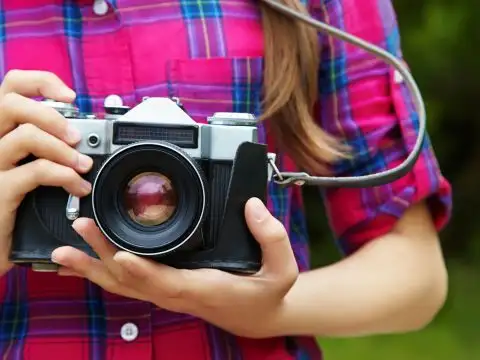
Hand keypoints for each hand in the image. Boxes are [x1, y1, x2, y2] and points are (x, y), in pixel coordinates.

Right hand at [0, 70, 93, 275]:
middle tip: (76, 138)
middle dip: (52, 116)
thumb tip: (81, 135)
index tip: (71, 97)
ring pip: (25, 136)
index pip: (10, 85)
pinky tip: (79, 187)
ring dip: (64, 150)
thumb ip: (46, 145)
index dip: (42, 81)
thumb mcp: (30, 166)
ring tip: (83, 166)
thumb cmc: (15, 203)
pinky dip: (64, 176)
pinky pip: (35, 172)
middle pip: (9, 103)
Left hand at [51, 197, 298, 338]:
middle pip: (134, 281)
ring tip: (66, 250)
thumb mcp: (282, 269)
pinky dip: (105, 271)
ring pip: (125, 284)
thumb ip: (271, 237)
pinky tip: (88, 260)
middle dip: (104, 258)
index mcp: (205, 288)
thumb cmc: (267, 293)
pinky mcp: (166, 287)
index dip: (143, 271)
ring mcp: (169, 292)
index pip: (169, 283)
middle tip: (81, 231)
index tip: (120, 254)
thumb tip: (252, 206)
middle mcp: (180, 293)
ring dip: (96, 267)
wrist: (258, 314)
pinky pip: (130, 282)